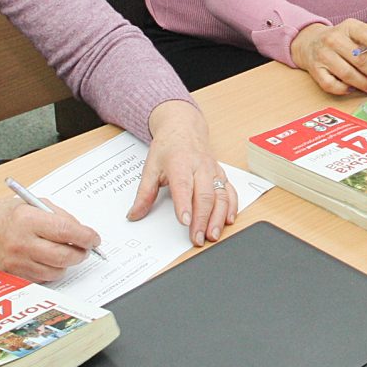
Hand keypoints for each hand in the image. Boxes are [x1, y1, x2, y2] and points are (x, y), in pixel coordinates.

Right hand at [0, 199, 101, 282]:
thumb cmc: (5, 215)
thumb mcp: (33, 204)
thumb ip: (59, 216)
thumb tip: (82, 231)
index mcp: (28, 220)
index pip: (66, 231)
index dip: (86, 237)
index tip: (94, 238)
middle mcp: (22, 243)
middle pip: (64, 256)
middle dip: (81, 253)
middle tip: (85, 248)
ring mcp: (17, 262)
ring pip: (56, 272)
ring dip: (67, 263)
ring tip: (65, 252)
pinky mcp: (14, 275)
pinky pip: (43, 278)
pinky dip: (51, 270)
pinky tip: (48, 259)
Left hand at [128, 100, 236, 245]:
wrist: (184, 127)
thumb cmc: (168, 147)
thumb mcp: (150, 167)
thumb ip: (144, 193)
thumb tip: (134, 214)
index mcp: (180, 163)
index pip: (184, 186)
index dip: (185, 205)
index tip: (185, 222)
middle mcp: (200, 167)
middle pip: (205, 195)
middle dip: (202, 219)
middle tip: (197, 239)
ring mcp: (213, 170)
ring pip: (221, 195)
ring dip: (219, 217)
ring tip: (212, 235)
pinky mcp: (221, 174)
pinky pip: (230, 191)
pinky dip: (232, 207)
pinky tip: (228, 220)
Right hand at [290, 19, 366, 95]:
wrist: (310, 42)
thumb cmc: (340, 41)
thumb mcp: (356, 36)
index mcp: (349, 26)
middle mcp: (334, 39)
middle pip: (360, 59)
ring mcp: (323, 54)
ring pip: (348, 74)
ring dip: (364, 84)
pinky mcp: (314, 70)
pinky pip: (332, 85)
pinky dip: (345, 89)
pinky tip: (353, 89)